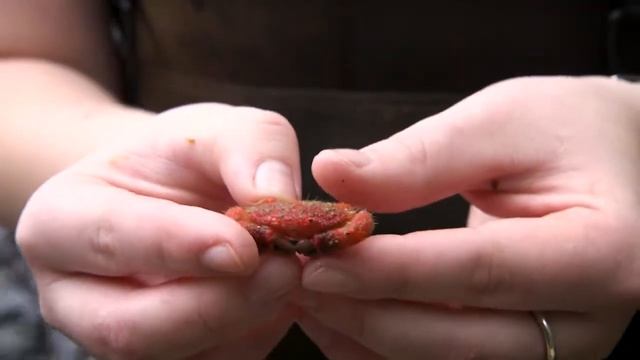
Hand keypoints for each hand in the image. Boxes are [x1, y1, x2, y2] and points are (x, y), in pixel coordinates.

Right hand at [16, 103, 301, 358]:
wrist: (180, 197)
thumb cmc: (184, 160)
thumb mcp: (216, 128)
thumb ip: (247, 146)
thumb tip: (275, 195)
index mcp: (61, 223)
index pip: (108, 241)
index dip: (177, 246)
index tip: (244, 246)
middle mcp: (76, 296)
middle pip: (131, 329)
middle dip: (217, 306)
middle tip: (283, 269)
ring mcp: (118, 336)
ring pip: (178, 358)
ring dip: (245, 323)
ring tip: (288, 274)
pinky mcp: (168, 358)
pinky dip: (256, 336)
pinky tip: (278, 296)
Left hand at [296, 76, 639, 358]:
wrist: (616, 164)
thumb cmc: (568, 131)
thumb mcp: (502, 122)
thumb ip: (419, 158)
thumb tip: (331, 175)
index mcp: (603, 252)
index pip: (480, 272)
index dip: (392, 271)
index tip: (318, 260)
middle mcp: (587, 320)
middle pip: (459, 339)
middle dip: (367, 313)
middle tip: (297, 280)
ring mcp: (561, 348)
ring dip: (367, 339)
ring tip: (307, 301)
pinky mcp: (529, 353)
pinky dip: (385, 350)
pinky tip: (339, 323)